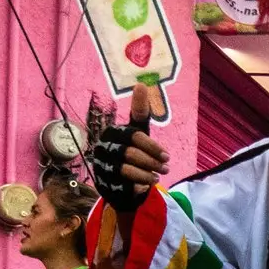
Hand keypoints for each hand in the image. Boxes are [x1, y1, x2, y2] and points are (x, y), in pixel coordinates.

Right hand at [90, 83, 168, 210]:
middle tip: (166, 167)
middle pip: (131, 152)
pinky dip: (139, 182)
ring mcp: (101, 163)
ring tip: (158, 176)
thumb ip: (140, 113)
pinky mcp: (102, 179)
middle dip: (152, 161)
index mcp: (112, 132)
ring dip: (146, 173)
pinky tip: (148, 184)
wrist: (118, 182)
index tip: (167, 156)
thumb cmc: (131, 153)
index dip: (152, 147)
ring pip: (126, 167)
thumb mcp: (138, 134)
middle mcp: (103, 146)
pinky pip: (123, 181)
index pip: (134, 136)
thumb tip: (141, 84)